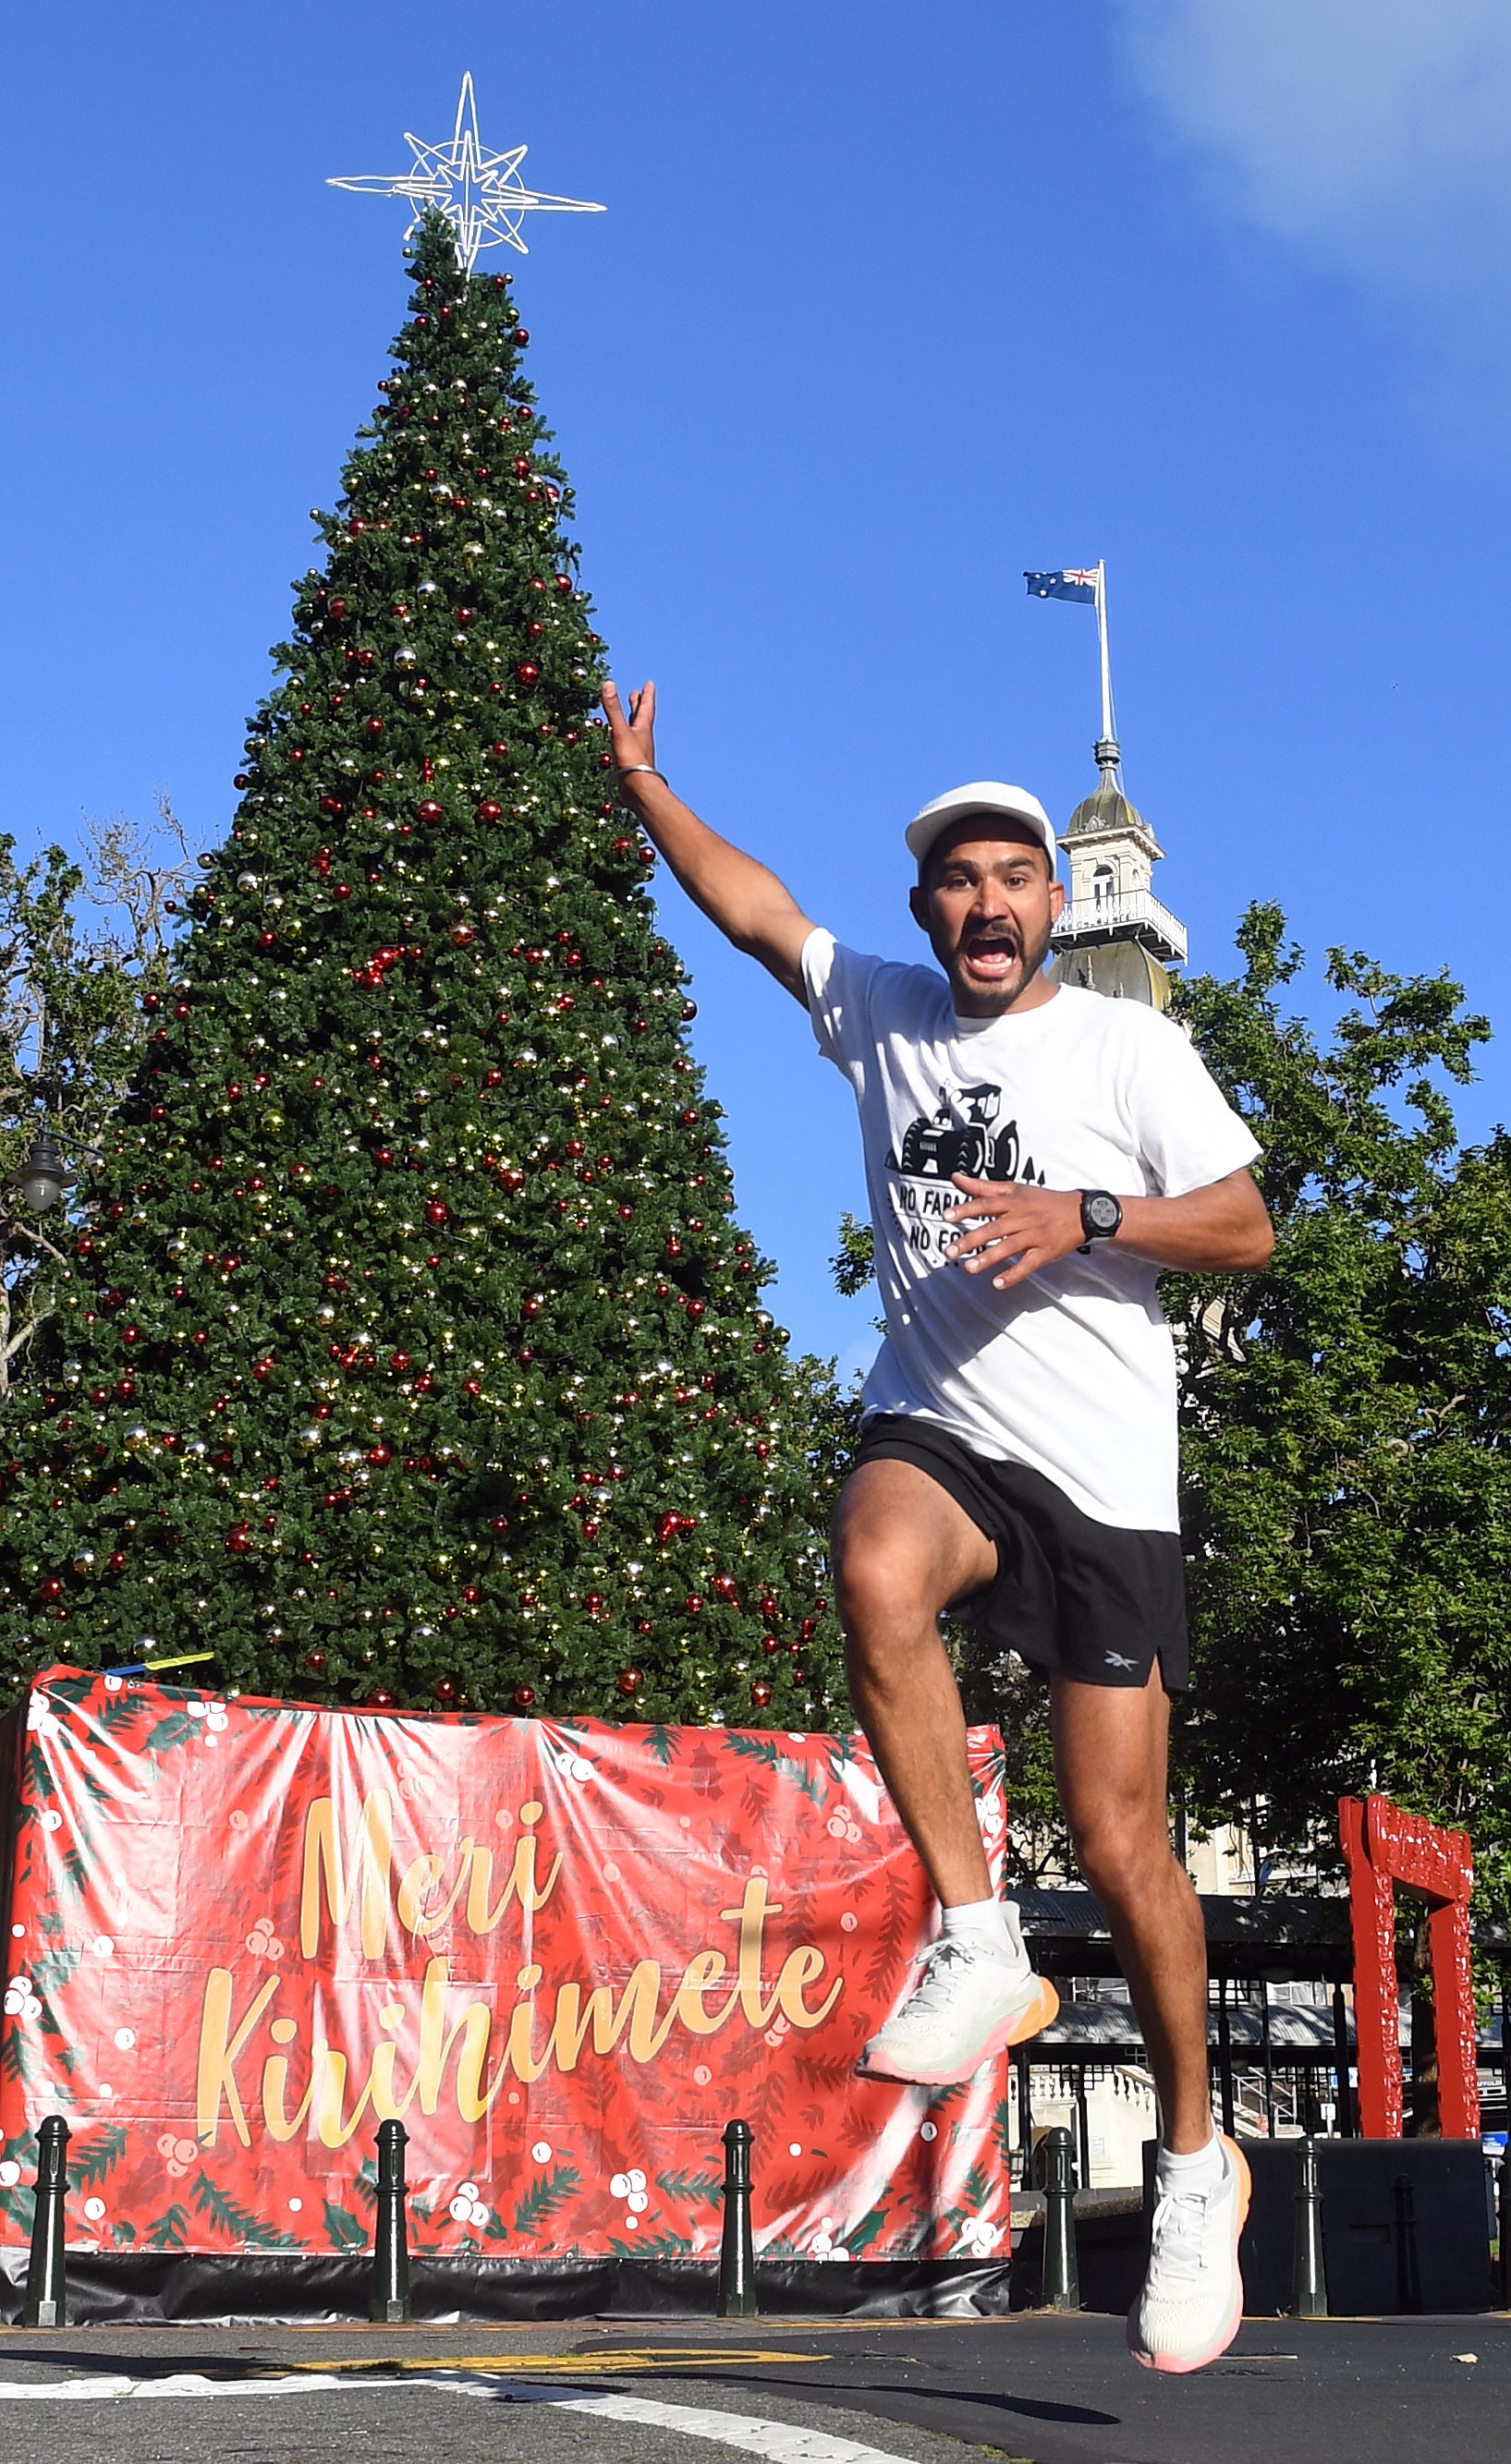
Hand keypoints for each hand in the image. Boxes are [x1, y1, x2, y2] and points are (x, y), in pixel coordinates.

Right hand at [600, 678, 656, 774]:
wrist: (637, 789)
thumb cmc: (632, 760)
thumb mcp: (620, 731)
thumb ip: (613, 709)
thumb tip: (608, 683)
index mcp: (642, 729)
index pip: (646, 708)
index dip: (647, 695)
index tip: (649, 683)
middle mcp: (641, 739)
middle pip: (641, 718)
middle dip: (639, 705)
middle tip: (638, 693)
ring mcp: (636, 751)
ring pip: (634, 731)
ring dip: (632, 720)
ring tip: (628, 714)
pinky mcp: (629, 762)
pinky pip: (626, 744)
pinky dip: (623, 737)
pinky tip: (618, 740)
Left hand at [945, 1176, 1084, 1289]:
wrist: (1081, 1212)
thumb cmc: (1044, 1201)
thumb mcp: (1015, 1189)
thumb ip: (983, 1186)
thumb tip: (957, 1178)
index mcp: (1013, 1201)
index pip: (986, 1203)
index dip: (966, 1209)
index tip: (948, 1216)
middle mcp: (1022, 1218)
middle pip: (994, 1228)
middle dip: (971, 1240)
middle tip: (950, 1250)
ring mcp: (1034, 1236)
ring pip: (1009, 1247)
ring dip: (988, 1258)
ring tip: (969, 1268)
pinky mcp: (1044, 1252)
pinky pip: (1028, 1265)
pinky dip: (1013, 1275)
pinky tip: (998, 1283)